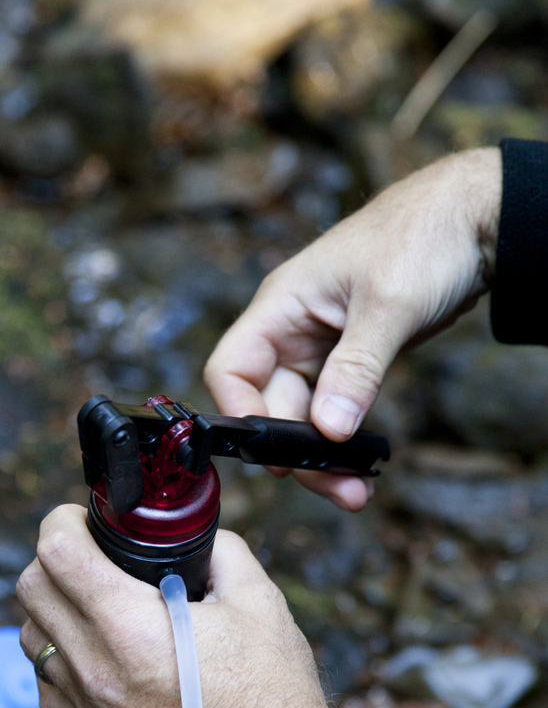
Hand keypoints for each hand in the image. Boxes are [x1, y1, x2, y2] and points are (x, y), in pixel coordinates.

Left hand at [17, 505, 361, 707]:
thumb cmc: (270, 696)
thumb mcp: (258, 599)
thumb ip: (222, 551)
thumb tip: (200, 538)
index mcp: (129, 626)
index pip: (57, 553)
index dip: (63, 521)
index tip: (81, 518)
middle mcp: (95, 666)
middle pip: (31, 589)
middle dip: (54, 558)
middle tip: (89, 554)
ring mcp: (88, 704)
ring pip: (28, 636)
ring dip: (50, 608)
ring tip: (92, 601)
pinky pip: (44, 684)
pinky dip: (55, 658)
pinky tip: (93, 650)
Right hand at [204, 147, 501, 510]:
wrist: (476, 218)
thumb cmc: (423, 237)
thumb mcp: (388, 305)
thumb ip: (355, 370)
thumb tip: (326, 430)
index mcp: (281, 305)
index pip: (232, 368)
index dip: (241, 413)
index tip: (274, 454)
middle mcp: (292, 329)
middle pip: (271, 405)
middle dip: (298, 451)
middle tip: (338, 487)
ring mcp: (321, 347)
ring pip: (305, 416)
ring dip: (325, 455)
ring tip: (356, 489)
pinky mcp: (351, 360)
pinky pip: (336, 409)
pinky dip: (347, 440)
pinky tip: (364, 465)